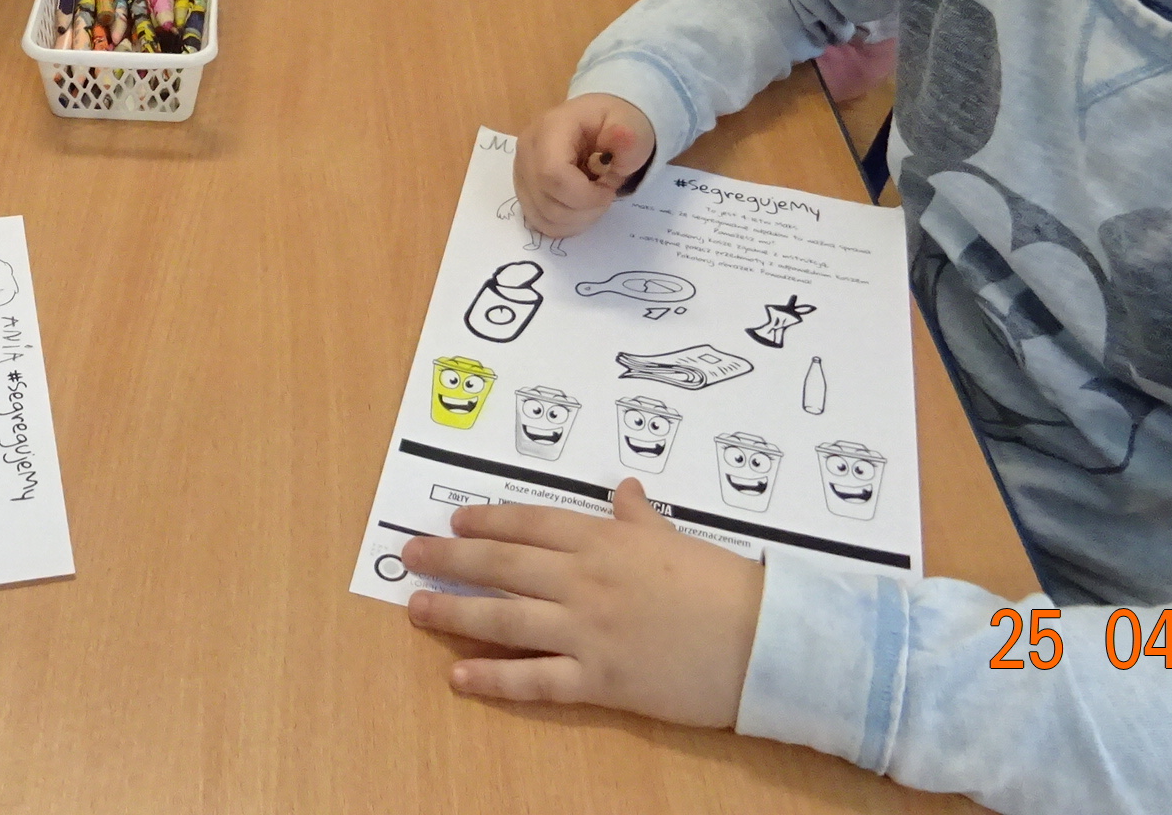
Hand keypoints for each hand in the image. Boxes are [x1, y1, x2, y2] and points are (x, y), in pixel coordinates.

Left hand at [403, 478, 762, 726]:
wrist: (762, 639)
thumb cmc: (722, 583)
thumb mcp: (676, 539)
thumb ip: (639, 518)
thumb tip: (623, 490)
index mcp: (604, 541)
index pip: (530, 525)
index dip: (487, 522)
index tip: (455, 522)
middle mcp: (584, 581)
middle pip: (502, 566)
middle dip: (450, 559)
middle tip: (410, 555)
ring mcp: (587, 632)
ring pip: (505, 618)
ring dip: (454, 612)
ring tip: (415, 609)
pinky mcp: (599, 681)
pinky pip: (535, 680)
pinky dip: (494, 678)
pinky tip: (459, 675)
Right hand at [514, 93, 653, 239]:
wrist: (600, 123)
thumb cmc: (616, 125)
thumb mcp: (632, 126)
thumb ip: (629, 137)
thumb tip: (621, 138)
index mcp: (551, 128)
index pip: (553, 174)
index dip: (584, 195)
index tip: (609, 189)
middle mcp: (527, 150)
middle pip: (547, 201)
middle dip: (585, 209)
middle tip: (604, 191)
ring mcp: (521, 172)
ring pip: (542, 217)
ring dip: (577, 218)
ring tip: (593, 197)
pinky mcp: (524, 190)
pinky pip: (539, 221)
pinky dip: (565, 223)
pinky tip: (580, 207)